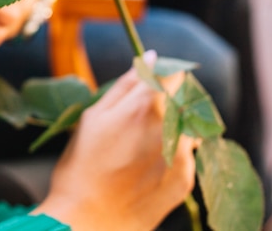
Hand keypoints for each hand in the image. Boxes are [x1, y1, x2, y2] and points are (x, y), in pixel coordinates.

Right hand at [33, 57, 195, 230]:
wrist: (89, 218)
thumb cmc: (82, 163)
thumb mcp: (94, 115)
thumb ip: (125, 84)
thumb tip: (150, 57)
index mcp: (145, 104)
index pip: (170, 72)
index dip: (163, 71)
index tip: (153, 75)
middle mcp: (170, 126)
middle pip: (183, 96)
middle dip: (168, 97)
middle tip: (141, 112)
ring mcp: (182, 154)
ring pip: (189, 124)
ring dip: (174, 123)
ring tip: (142, 140)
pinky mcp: (186, 178)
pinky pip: (187, 152)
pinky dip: (173, 149)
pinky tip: (146, 162)